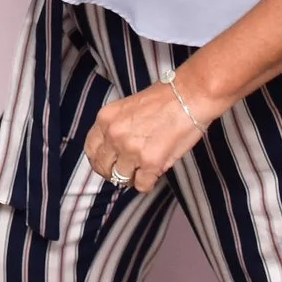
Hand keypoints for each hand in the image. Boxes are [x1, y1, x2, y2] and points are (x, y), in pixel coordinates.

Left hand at [83, 77, 204, 194]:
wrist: (189, 96)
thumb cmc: (164, 98)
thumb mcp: (126, 107)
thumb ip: (116, 128)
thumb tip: (114, 152)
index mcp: (105, 118)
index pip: (91, 149)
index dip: (100, 160)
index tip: (109, 163)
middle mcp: (114, 134)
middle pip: (103, 167)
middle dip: (114, 172)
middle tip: (127, 171)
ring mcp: (131, 149)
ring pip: (121, 178)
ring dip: (133, 177)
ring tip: (144, 170)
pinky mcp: (150, 162)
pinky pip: (142, 185)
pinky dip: (148, 183)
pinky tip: (154, 174)